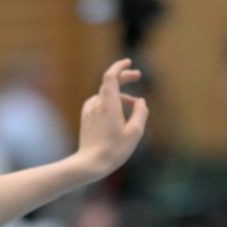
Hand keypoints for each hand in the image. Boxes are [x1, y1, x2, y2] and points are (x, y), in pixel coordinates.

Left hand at [77, 58, 148, 176]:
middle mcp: (96, 104)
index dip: (119, 67)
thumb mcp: (135, 132)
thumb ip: (140, 113)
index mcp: (108, 104)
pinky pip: (99, 104)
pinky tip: (118, 113)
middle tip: (138, 76)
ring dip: (120, 95)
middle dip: (124, 77)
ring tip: (133, 105)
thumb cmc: (114, 150)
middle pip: (109, 84)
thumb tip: (140, 101)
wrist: (90, 164)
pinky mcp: (86, 118)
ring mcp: (89, 111)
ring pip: (106, 95)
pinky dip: (110, 103)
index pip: (110, 77)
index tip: (128, 62)